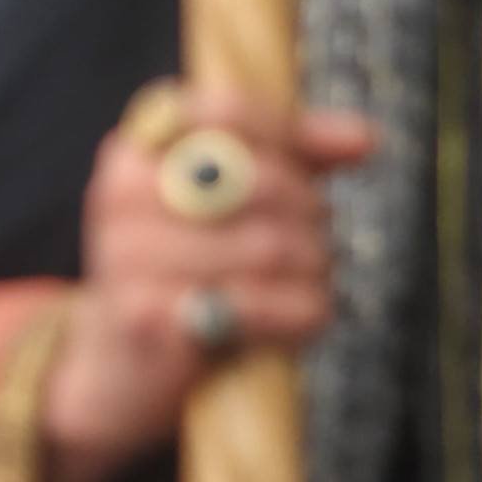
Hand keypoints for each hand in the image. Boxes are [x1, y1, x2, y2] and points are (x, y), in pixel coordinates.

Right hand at [40, 85, 375, 481]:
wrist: (115, 369)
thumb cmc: (182, 275)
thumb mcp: (225, 207)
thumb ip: (290, 160)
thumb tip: (366, 137)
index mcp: (135, 149)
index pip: (226, 113)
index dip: (290, 135)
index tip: (333, 162)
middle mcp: (120, 192)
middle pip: (259, 182)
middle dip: (310, 216)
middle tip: (318, 244)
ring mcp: (128, 256)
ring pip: (268, 246)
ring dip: (313, 269)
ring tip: (313, 282)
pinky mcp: (149, 317)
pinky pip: (258, 304)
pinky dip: (299, 313)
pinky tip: (305, 318)